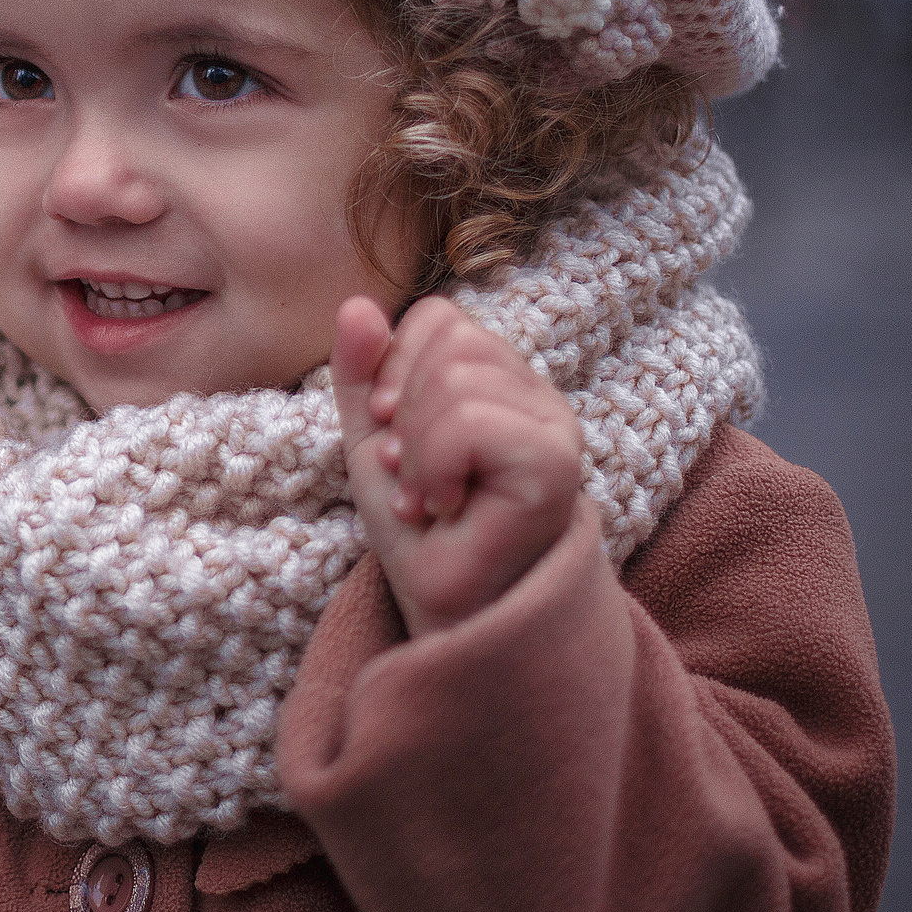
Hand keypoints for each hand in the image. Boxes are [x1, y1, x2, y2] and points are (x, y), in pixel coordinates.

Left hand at [330, 295, 582, 639]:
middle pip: (450, 340)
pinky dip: (436, 466)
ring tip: (429, 496)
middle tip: (412, 475)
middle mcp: (537, 396)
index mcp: (500, 381)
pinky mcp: (556, 461)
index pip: (439, 317)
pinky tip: (446, 508)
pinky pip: (471, 421)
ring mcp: (555, 426)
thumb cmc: (418, 530)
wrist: (446, 608)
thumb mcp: (372, 439)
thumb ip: (362, 374)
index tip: (390, 437)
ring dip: (419, 449)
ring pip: (458, 379)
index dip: (394, 366)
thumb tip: (354, 303)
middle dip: (404, 412)